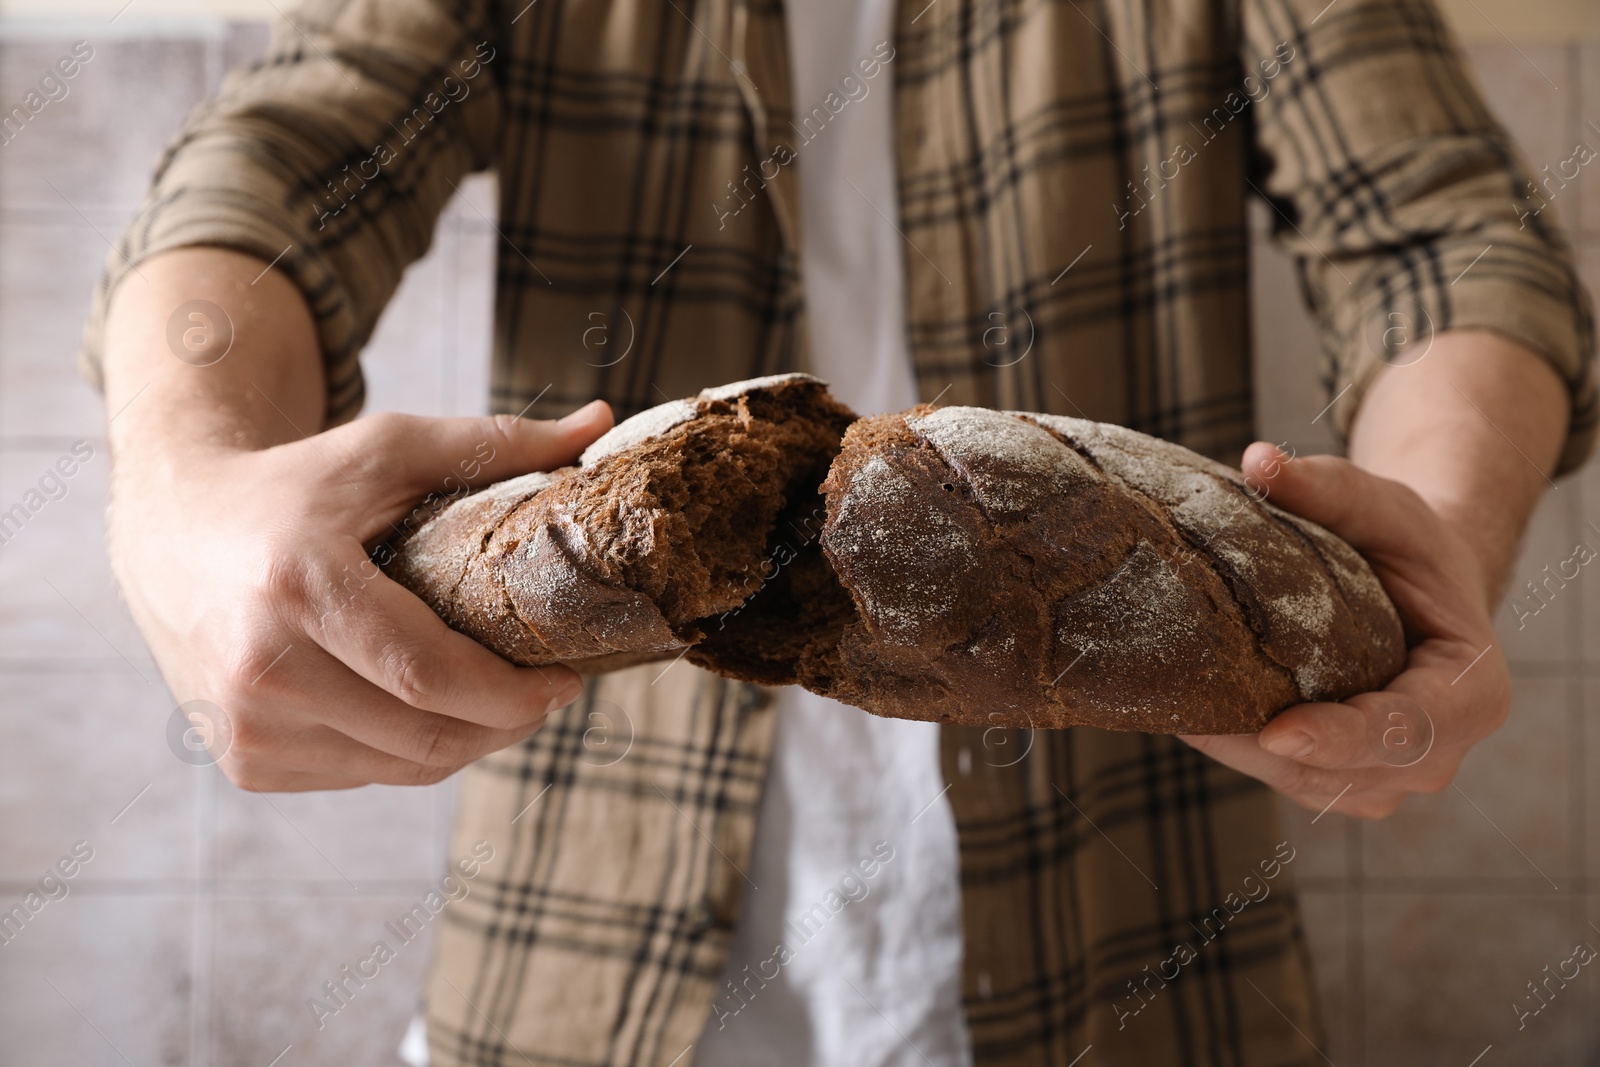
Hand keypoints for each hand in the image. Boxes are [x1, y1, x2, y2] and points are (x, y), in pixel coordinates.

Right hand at [109, 404, 612, 791]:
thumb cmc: (292, 485)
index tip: (567, 679)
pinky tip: (428, 712)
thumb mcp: (387, 449)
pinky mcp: (243, 762)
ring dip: (467, 744)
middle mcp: (259, 669)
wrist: (170, 529)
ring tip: (500, 702)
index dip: (512, 694)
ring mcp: (245, 726)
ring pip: (400, 767)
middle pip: (424, 735)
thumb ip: (495, 441)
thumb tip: (603, 422)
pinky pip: (361, 776)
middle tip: (548, 695)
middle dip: (506, 726)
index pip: (429, 675)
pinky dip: (409, 752)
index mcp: (297, 586)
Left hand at [1178, 442, 1509, 819]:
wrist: (1411, 587)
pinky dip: (1244, 752)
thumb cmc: (1403, 546)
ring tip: (1182, 709)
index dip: (1345, 738)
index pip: (1411, 728)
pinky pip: (1293, 781)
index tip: (1279, 734)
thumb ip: (1328, 486)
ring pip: (1314, 786)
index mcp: (1472, 690)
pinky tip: (1193, 713)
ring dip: (1247, 755)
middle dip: (1273, 751)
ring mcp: (1393, 777)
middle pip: (1353, 772)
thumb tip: (1258, 460)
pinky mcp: (1346, 781)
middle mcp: (1438, 750)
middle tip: (1194, 718)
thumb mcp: (1380, 506)